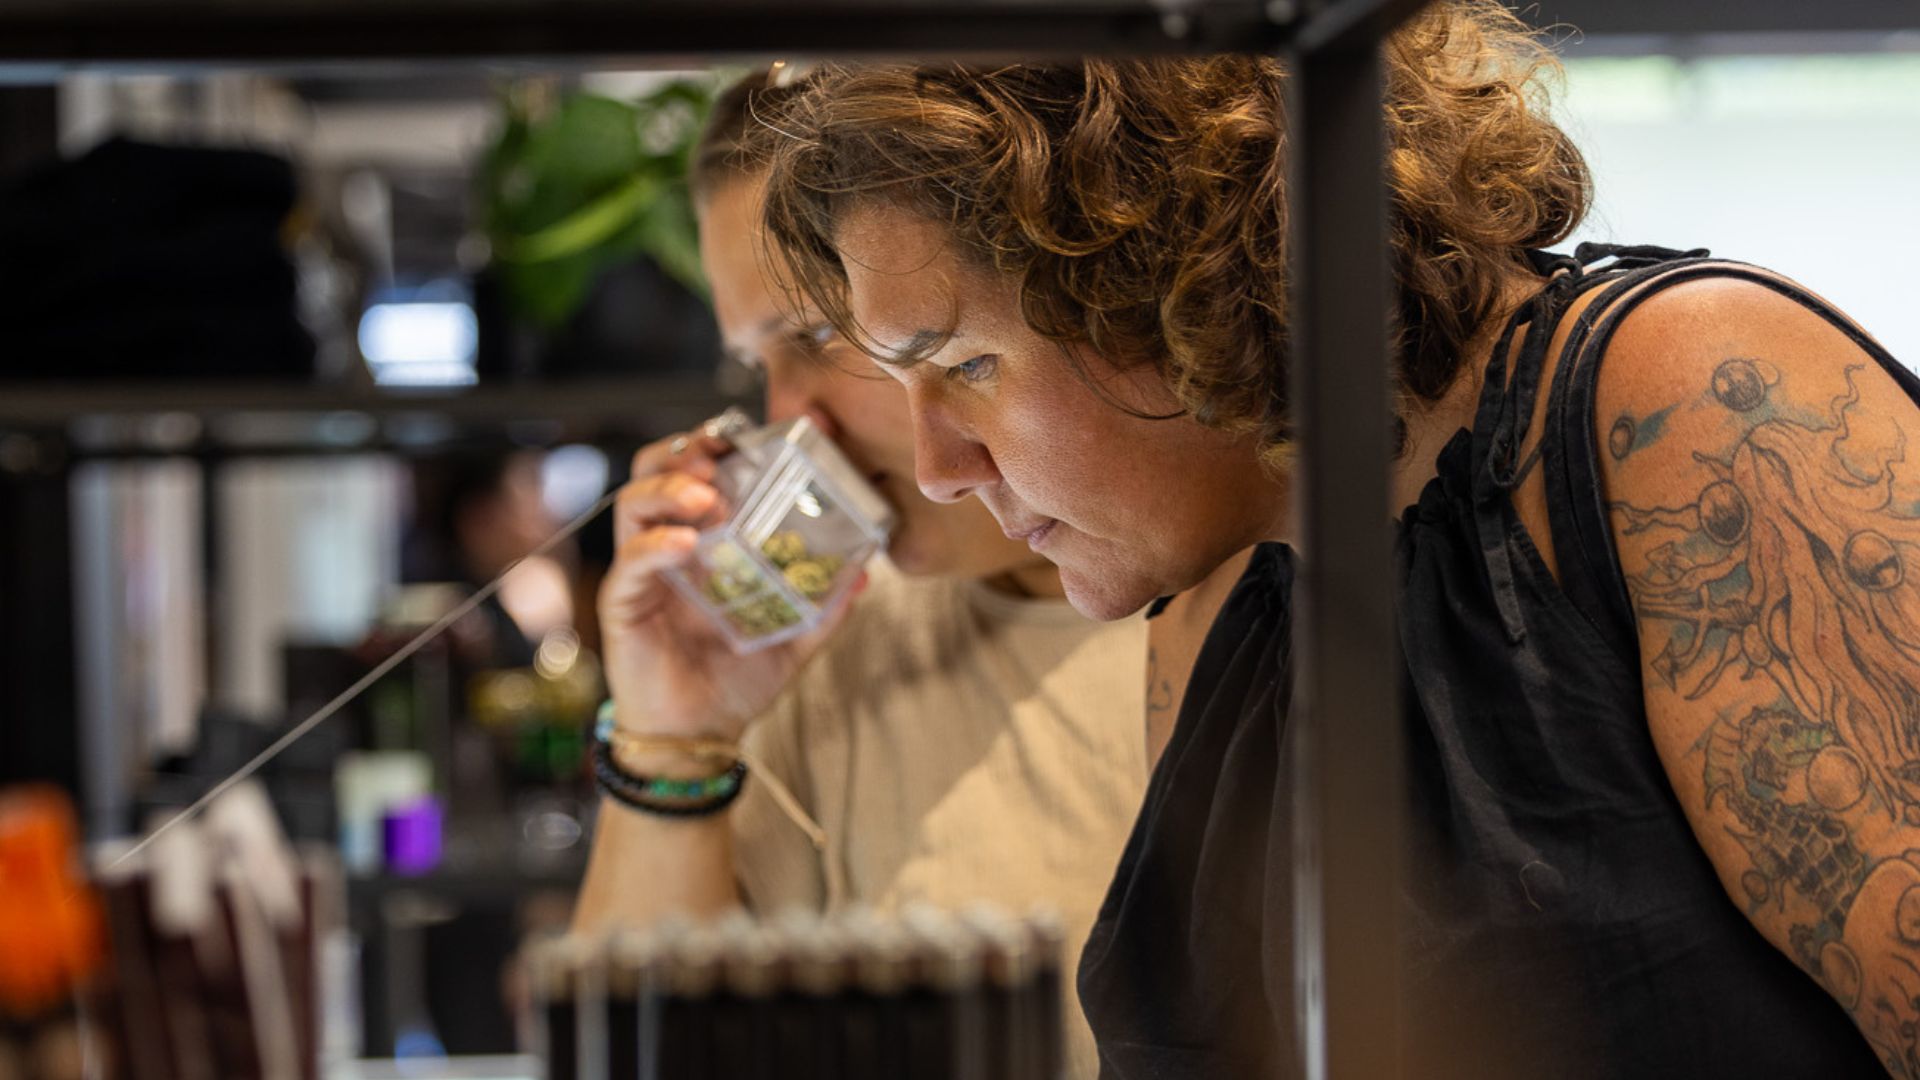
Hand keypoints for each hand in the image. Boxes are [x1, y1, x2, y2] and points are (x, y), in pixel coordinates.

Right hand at [597, 428, 863, 748]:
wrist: (700, 737)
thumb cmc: (736, 683)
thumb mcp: (794, 639)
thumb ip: (826, 605)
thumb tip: (866, 571)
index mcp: (706, 541)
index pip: (704, 471)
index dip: (723, 443)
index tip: (760, 432)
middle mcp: (668, 544)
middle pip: (658, 470)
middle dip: (687, 451)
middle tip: (720, 455)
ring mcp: (642, 570)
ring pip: (633, 502)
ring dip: (671, 489)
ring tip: (708, 498)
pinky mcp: (623, 601)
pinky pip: (631, 561)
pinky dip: (656, 544)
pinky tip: (687, 544)